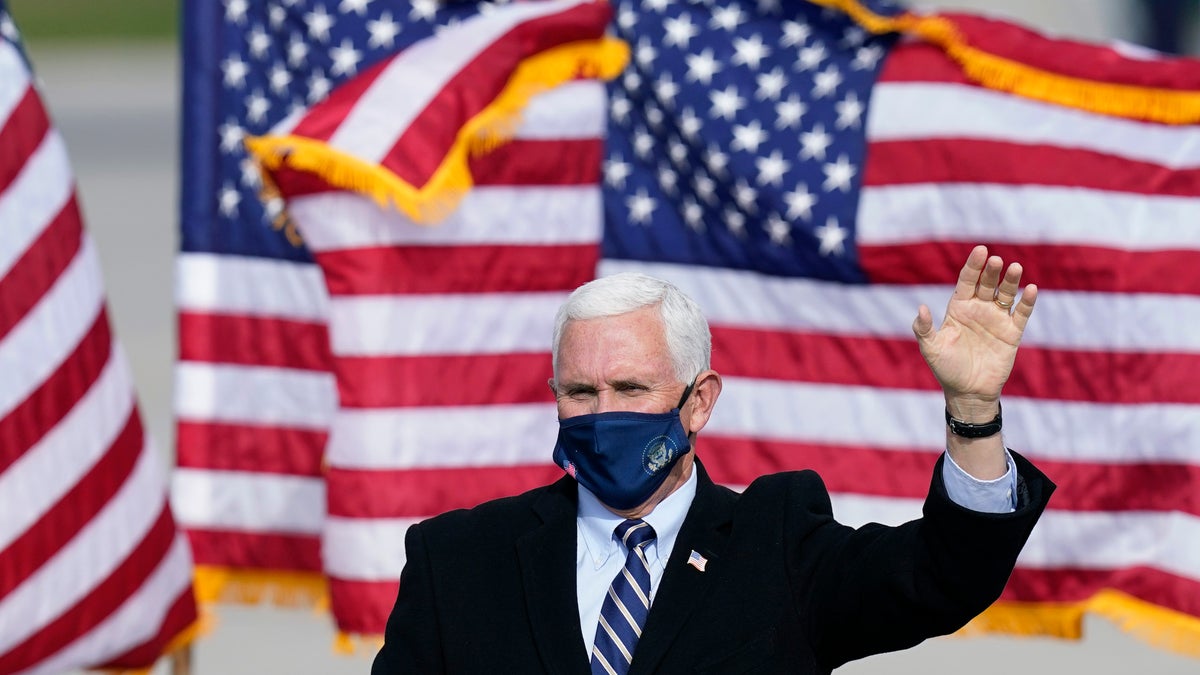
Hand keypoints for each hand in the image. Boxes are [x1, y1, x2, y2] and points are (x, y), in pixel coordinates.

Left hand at [911, 245, 1036, 420]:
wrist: (968, 392)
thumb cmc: (946, 368)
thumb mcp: (931, 348)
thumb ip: (924, 328)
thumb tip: (921, 307)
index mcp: (959, 308)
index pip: (967, 281)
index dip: (973, 266)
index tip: (980, 250)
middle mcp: (978, 310)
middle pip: (987, 284)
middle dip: (991, 271)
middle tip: (996, 260)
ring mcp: (996, 320)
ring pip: (1006, 294)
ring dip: (1011, 281)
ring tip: (1015, 268)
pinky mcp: (1012, 333)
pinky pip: (1021, 313)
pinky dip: (1027, 302)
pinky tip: (1031, 289)